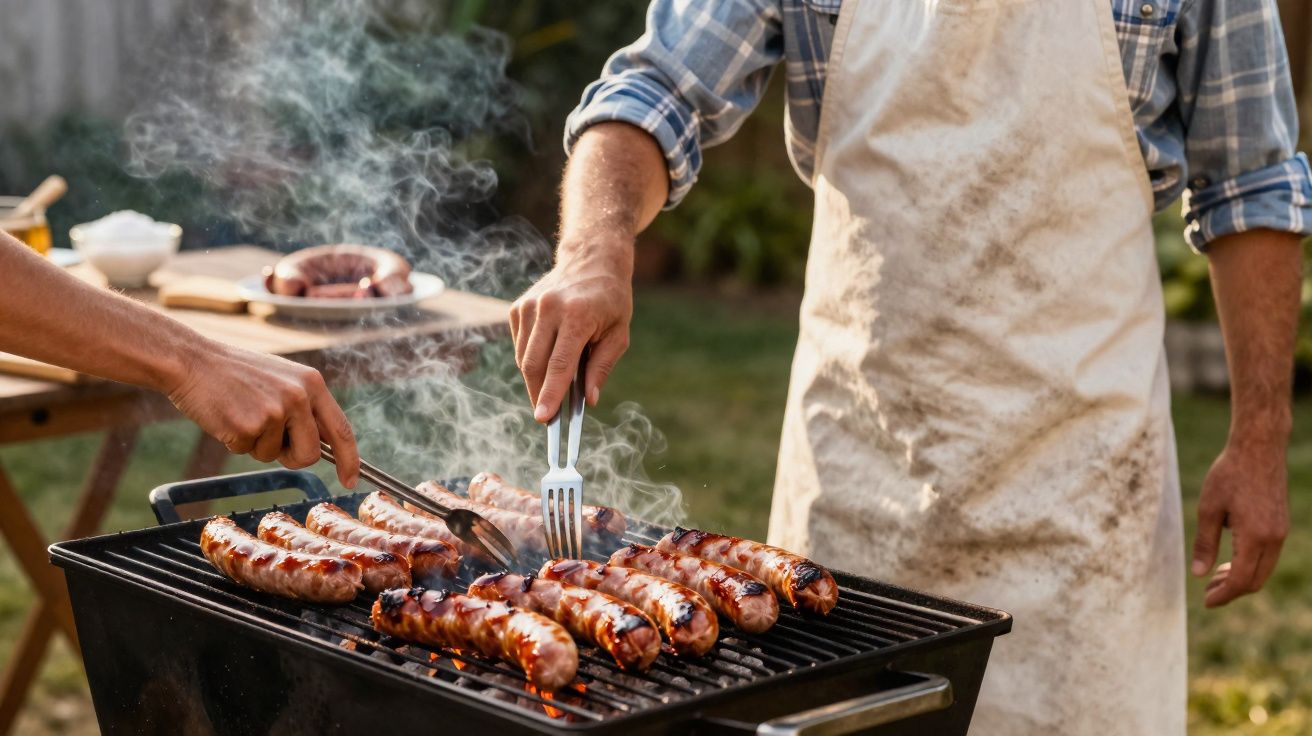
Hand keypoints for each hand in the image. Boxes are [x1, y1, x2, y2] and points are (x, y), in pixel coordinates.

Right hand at [166, 342, 359, 486]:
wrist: (192, 360)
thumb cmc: (236, 373)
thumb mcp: (283, 379)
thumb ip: (306, 408)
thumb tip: (324, 445)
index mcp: (312, 383)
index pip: (341, 429)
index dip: (350, 459)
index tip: (351, 480)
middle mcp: (298, 396)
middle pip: (310, 454)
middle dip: (292, 458)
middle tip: (270, 440)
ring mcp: (273, 411)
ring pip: (275, 456)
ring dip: (257, 446)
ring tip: (242, 414)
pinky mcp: (247, 426)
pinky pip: (247, 452)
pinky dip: (235, 442)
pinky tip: (226, 416)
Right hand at [510, 239, 633, 421]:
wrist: (591, 259)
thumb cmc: (610, 300)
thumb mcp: (619, 333)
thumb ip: (602, 367)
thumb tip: (588, 400)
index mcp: (577, 314)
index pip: (559, 364)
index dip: (550, 394)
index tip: (543, 418)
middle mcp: (548, 308)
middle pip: (534, 364)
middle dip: (538, 394)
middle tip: (547, 416)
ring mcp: (529, 306)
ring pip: (523, 358)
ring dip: (534, 380)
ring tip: (550, 389)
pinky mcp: (518, 307)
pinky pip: (519, 346)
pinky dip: (530, 360)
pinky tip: (546, 359)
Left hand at [1190, 439, 1288, 607]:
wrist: (1258, 448)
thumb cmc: (1229, 474)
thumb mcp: (1208, 509)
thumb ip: (1204, 543)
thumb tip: (1199, 574)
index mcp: (1255, 537)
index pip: (1242, 580)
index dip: (1224, 595)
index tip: (1206, 602)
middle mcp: (1274, 538)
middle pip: (1256, 580)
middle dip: (1232, 590)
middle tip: (1207, 591)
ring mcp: (1281, 532)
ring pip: (1264, 569)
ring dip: (1241, 577)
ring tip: (1215, 577)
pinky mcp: (1281, 524)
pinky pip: (1267, 555)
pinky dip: (1250, 563)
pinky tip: (1230, 559)